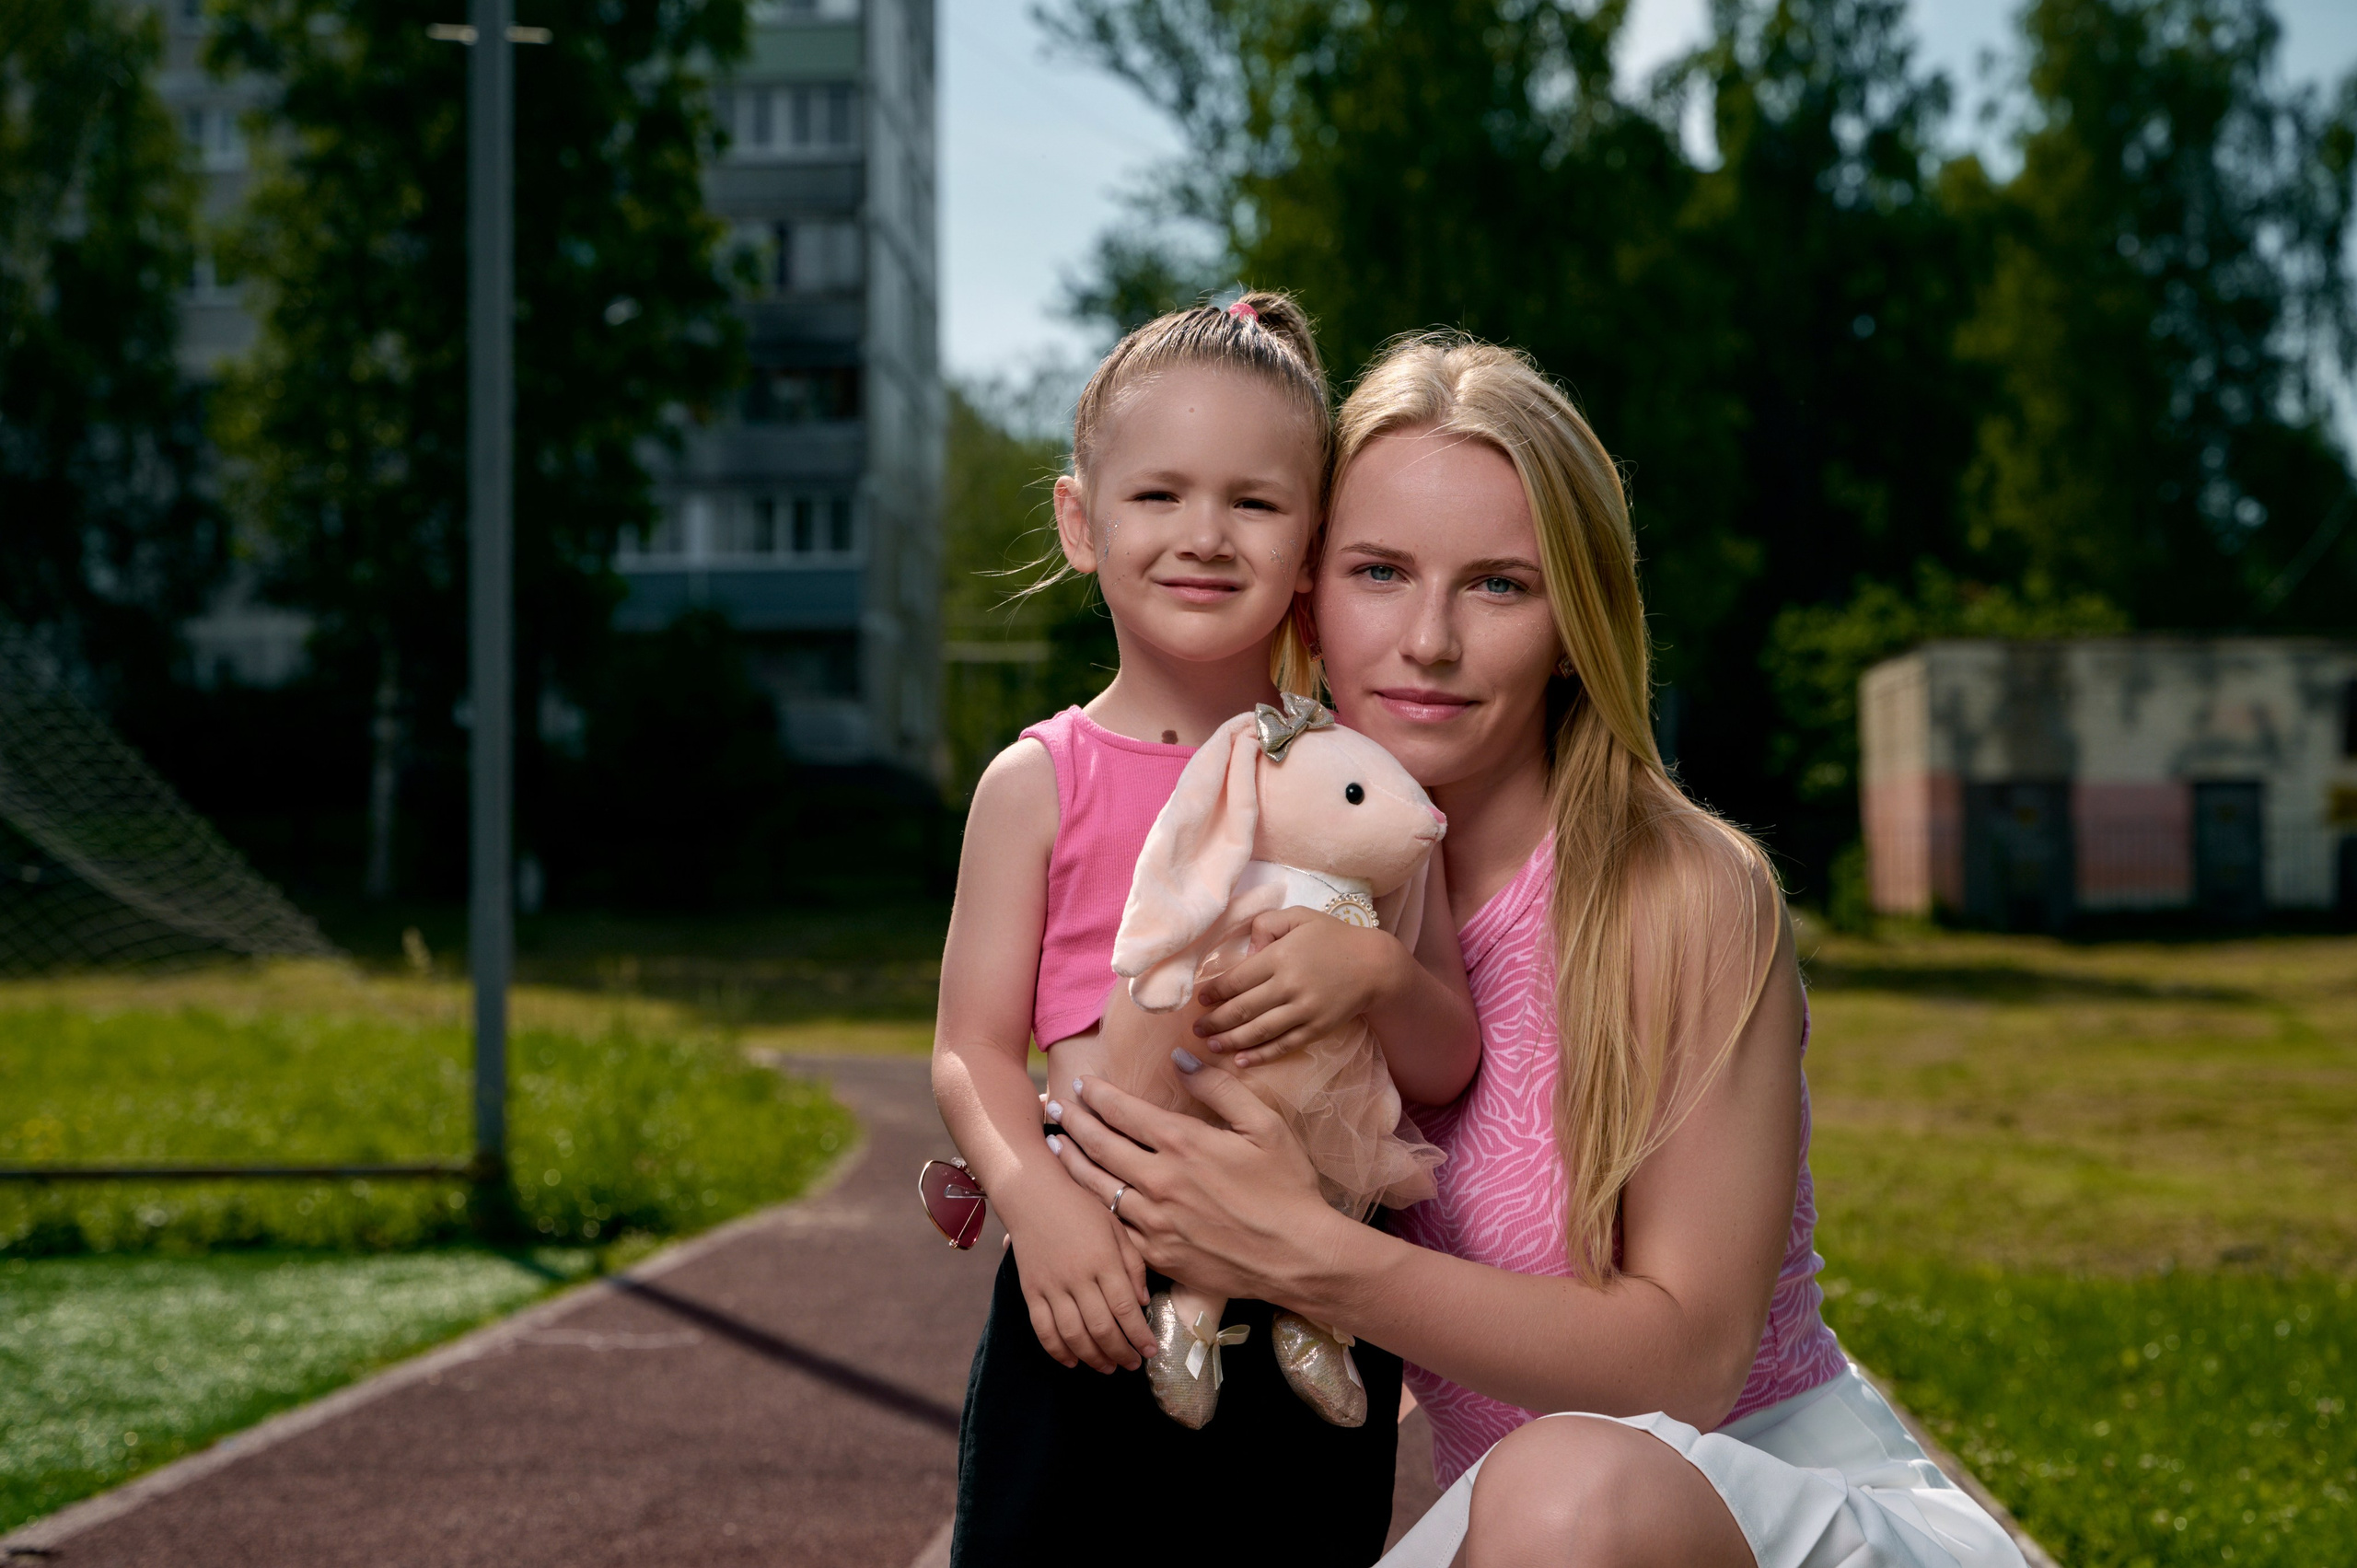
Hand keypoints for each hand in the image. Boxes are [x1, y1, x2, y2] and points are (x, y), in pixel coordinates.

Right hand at [993, 1157, 1158, 1372]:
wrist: (1032, 1194)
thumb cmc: (1080, 1207)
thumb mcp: (1115, 1226)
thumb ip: (1132, 1264)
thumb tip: (1143, 1302)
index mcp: (1103, 1259)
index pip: (1125, 1307)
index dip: (1140, 1335)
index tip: (1151, 1351)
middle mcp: (1078, 1276)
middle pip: (1102, 1327)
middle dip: (1121, 1352)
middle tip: (1133, 1364)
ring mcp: (1051, 1285)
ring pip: (1073, 1334)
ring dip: (1093, 1358)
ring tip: (1109, 1367)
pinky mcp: (1030, 1290)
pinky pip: (1043, 1329)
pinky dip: (1058, 1350)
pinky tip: (1073, 1361)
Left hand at [1049, 1059, 1348, 1307]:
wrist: (1299, 1257)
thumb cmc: (1288, 1188)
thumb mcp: (1264, 1126)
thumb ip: (1219, 1087)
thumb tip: (1180, 1057)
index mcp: (1185, 1143)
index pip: (1124, 1111)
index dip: (1097, 1095)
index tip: (1081, 1083)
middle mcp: (1160, 1180)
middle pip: (1099, 1145)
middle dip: (1072, 1122)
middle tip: (1054, 1107)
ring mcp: (1155, 1221)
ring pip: (1097, 1187)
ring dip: (1070, 1162)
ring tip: (1054, 1146)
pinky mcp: (1157, 1254)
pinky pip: (1113, 1229)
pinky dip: (1092, 1210)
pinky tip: (1082, 1199)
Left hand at [1190, 908, 1408, 1064]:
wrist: (1376, 965)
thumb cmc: (1333, 937)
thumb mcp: (1300, 917)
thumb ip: (1267, 925)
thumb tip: (1246, 953)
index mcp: (1281, 956)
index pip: (1237, 979)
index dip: (1214, 992)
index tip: (1199, 1000)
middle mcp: (1290, 985)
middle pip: (1242, 1009)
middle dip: (1215, 1021)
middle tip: (1196, 1029)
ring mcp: (1304, 1010)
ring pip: (1259, 1031)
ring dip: (1231, 1041)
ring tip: (1211, 1045)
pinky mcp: (1317, 1029)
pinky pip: (1283, 1045)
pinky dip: (1260, 1056)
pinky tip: (1241, 1061)